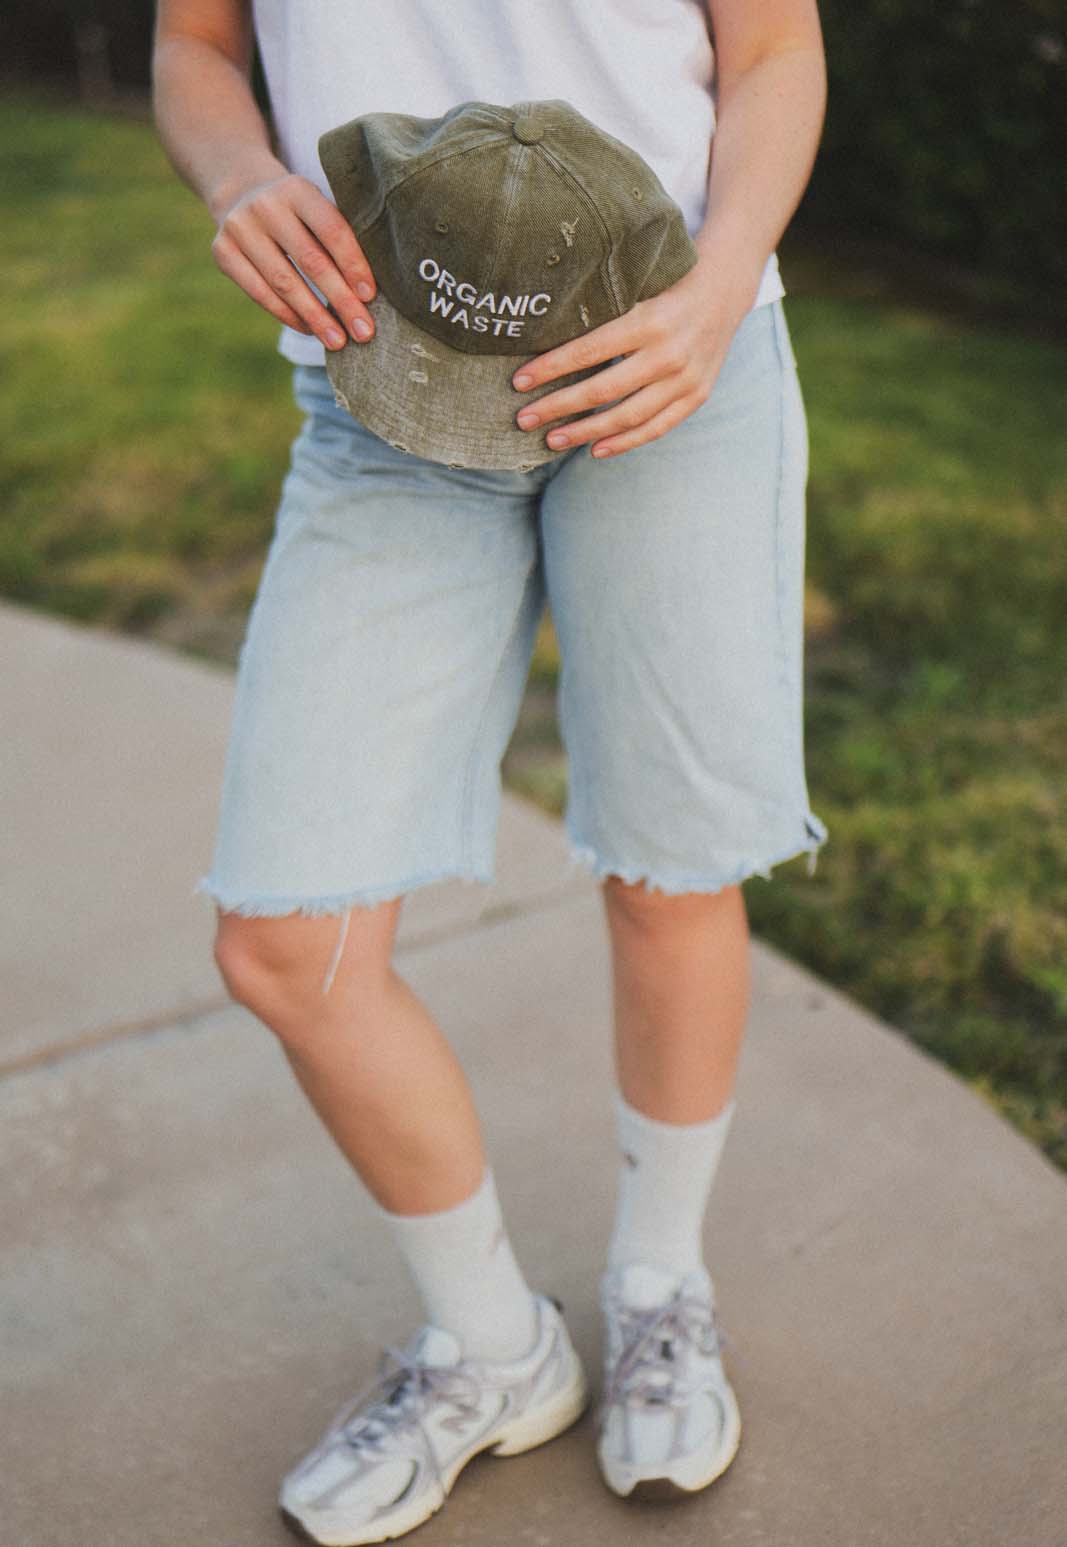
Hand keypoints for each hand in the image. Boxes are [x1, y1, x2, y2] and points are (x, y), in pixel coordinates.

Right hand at [210, 169, 377, 350]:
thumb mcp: (317, 208)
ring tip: (337, 341)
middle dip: (340, 301)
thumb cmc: (298, 212)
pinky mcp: (222, 251)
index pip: (331, 230)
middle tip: (363, 332)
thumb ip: (339, 239)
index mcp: (298, 189)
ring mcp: (239, 227)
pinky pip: (260, 293)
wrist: (241, 193)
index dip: (353, 264)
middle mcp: (265, 205)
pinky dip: (288, 315)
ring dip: (315, 317)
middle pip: (310, 261)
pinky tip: (310, 329)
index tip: (370, 297)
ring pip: (284, 283)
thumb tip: (368, 296)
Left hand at [510, 253, 755, 458]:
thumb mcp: (637, 286)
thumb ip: (602, 309)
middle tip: (524, 419)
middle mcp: (669, 353)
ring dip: (585, 432)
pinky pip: (655, 428)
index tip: (519, 382)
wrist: (723, 292)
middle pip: (602, 390)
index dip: (551, 369)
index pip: (589, 351)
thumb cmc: (666, 285)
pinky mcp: (696, 396)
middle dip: (558, 407)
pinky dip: (624, 442)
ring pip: (627, 417)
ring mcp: (685, 379)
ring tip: (552, 439)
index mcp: (649, 320)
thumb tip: (543, 332)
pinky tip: (595, 450)